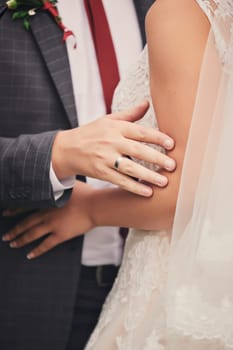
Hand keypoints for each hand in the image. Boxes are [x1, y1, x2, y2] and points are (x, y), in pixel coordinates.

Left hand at [2, 181, 94, 258]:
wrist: (95, 205)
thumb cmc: (85, 193)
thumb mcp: (69, 184)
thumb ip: (58, 185)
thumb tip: (54, 181)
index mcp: (47, 201)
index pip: (26, 206)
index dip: (14, 210)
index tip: (5, 213)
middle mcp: (46, 213)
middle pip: (25, 223)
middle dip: (14, 230)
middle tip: (6, 236)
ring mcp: (52, 225)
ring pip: (32, 234)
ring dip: (20, 240)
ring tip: (13, 245)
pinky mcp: (61, 235)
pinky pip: (45, 245)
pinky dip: (36, 251)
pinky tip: (30, 255)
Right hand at [52, 101, 175, 196]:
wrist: (67, 149)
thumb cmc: (92, 133)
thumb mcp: (108, 120)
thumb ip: (129, 114)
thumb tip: (147, 103)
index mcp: (116, 127)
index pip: (140, 132)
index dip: (158, 137)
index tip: (172, 144)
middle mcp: (111, 142)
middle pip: (137, 150)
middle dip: (157, 158)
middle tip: (173, 165)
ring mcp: (105, 158)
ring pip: (130, 168)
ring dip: (148, 175)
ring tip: (164, 181)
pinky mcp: (101, 172)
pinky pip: (120, 180)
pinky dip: (134, 187)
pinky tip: (147, 192)